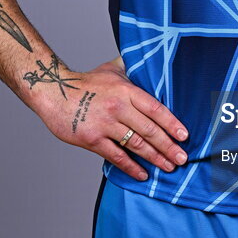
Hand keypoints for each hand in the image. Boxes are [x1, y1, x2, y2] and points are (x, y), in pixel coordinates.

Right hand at [35, 58, 188, 181]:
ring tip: (168, 167)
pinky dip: (131, 167)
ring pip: (136, 144)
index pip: (155, 108)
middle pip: (149, 130)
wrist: (53, 91)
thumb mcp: (111, 69)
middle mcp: (118, 107)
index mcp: (126, 90)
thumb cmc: (86, 81)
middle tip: (182, 158)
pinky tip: (143, 174)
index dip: (171, 123)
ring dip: (155, 158)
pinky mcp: (91, 139)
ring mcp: (105, 124)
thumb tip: (152, 63)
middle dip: (168, 146)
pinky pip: (116, 156)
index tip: (184, 136)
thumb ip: (132, 69)